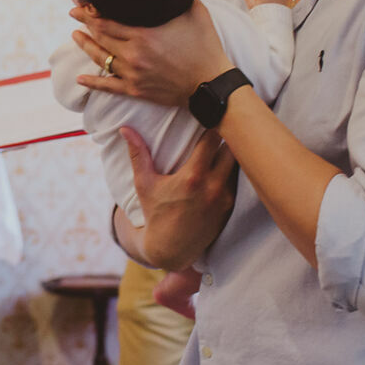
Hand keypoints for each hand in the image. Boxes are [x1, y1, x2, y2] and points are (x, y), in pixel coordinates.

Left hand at [70, 0, 231, 105]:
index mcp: (143, 35)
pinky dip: (92, 83)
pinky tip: (80, 78)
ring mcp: (133, 74)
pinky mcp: (136, 90)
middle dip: (85, 25)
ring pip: (101, 59)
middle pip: (100, 38)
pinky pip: (108, 87)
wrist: (212, 84)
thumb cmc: (206, 47)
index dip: (88, 14)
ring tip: (76, 37)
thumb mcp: (196, 13)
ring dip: (85, 47)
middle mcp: (133, 55)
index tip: (79, 5)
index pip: (105, 23)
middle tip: (75, 15)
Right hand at [122, 126, 236, 267]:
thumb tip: (125, 128)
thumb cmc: (155, 214)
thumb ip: (138, 154)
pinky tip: (224, 165)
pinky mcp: (230, 207)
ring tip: (225, 142)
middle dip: (227, 136)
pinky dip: (231, 171)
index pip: (213, 138)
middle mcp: (213, 186)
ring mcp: (225, 198)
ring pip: (238, 164)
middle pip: (233, 148)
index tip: (208, 115)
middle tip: (220, 125)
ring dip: (232, 153)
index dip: (212, 124)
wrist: (170, 249)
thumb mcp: (144, 184)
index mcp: (193, 177)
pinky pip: (237, 181)